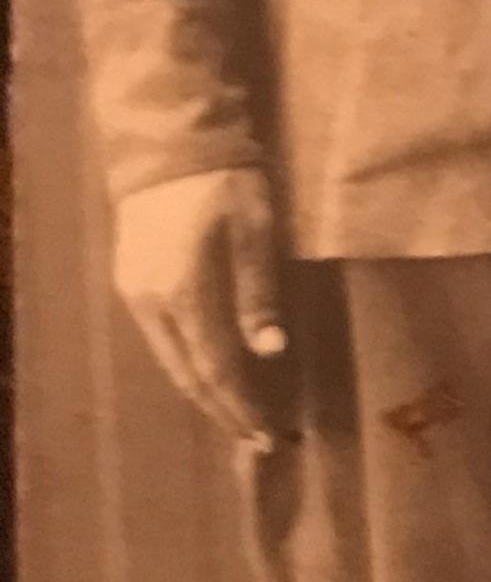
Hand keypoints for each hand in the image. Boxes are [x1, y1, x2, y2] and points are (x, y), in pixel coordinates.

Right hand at [113, 166, 290, 447]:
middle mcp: (151, 303)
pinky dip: (187, 362)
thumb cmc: (225, 181)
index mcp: (184, 293)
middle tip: (256, 438)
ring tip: (236, 414)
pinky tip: (209, 370)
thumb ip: (259, 292)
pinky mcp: (130, 281)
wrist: (167, 143)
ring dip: (203, 389)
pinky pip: (160, 338)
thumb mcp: (256, 230)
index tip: (268, 434)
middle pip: (187, 373)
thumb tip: (268, 350)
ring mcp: (134, 293)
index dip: (241, 404)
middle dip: (222, 409)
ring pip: (169, 359)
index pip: (216, 368)